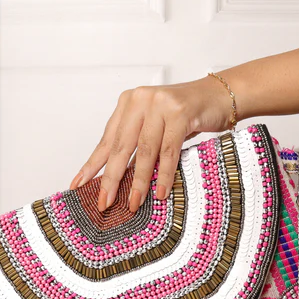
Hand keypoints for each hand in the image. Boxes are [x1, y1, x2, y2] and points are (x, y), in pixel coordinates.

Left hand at [69, 76, 234, 211]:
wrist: (219, 95)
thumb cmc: (186, 113)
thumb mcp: (155, 125)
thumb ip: (136, 143)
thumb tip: (116, 179)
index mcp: (129, 102)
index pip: (107, 139)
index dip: (93, 165)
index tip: (78, 185)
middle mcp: (141, 100)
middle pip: (121, 146)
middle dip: (111, 178)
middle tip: (104, 202)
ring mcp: (161, 105)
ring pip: (144, 151)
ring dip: (139, 181)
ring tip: (133, 203)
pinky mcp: (181, 113)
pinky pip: (168, 151)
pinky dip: (164, 175)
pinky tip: (160, 192)